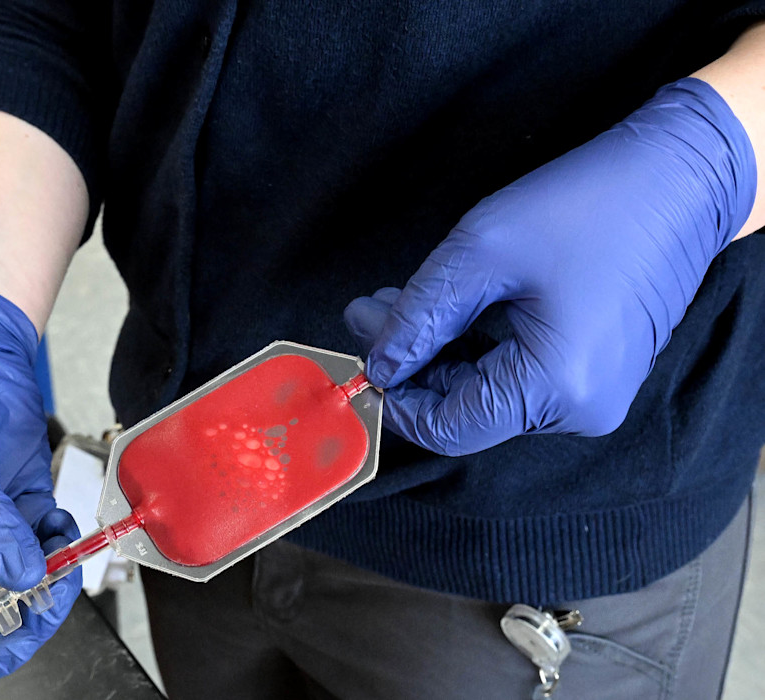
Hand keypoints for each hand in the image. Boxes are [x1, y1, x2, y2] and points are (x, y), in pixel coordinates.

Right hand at [0, 271, 81, 681]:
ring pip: (22, 582)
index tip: (16, 634)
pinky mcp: (16, 501)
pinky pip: (45, 542)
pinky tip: (61, 520)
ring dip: (49, 575)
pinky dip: (61, 541)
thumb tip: (25, 576)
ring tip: (61, 550)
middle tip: (52, 590)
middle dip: (24, 612)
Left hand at [346, 78, 755, 455]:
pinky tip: (446, 309)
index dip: (396, 399)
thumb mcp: (482, 254)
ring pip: (489, 390)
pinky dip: (477, 346)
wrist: (684, 176)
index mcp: (556, 388)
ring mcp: (594, 392)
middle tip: (369, 312)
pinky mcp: (597, 370)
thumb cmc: (591, 204)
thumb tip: (379, 361)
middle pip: (466, 408)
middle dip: (412, 362)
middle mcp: (580, 408)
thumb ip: (420, 317)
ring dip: (440, 350)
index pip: (448, 427)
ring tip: (397, 302)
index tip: (360, 358)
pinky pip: (520, 374)